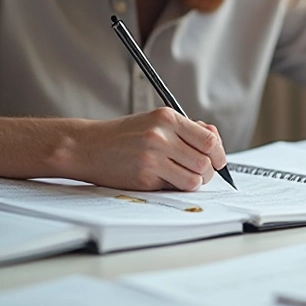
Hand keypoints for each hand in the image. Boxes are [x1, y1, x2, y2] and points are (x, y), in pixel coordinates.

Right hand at [71, 108, 225, 190]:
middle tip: (202, 172)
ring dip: (195, 182)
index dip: (219, 153)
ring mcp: (153, 157)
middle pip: (206, 161)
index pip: (209, 139)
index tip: (217, 160)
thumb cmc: (122, 135)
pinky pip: (175, 187)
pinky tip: (166, 180)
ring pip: (194, 179)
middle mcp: (161, 135)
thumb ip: (185, 129)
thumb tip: (214, 139)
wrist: (86, 146)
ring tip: (184, 177)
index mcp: (167, 117)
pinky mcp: (145, 177)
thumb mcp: (154, 121)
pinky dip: (176, 187)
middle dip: (209, 171)